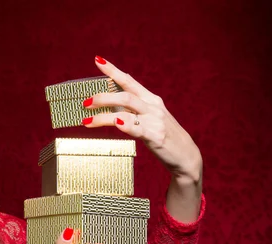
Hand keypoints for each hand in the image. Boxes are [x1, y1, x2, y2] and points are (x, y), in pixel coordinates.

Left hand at [83, 56, 202, 182]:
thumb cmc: (163, 135)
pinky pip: (138, 128)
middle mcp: (152, 107)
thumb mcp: (150, 117)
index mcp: (150, 99)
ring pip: (126, 110)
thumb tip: (113, 98)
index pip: (129, 81)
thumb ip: (134, 107)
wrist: (185, 155)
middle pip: (125, 95)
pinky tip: (117, 123)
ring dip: (104, 115)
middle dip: (103, 97)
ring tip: (87, 121)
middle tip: (85, 102)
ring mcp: (155, 121)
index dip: (113, 70)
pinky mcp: (155, 136)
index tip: (98, 60)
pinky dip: (126, 124)